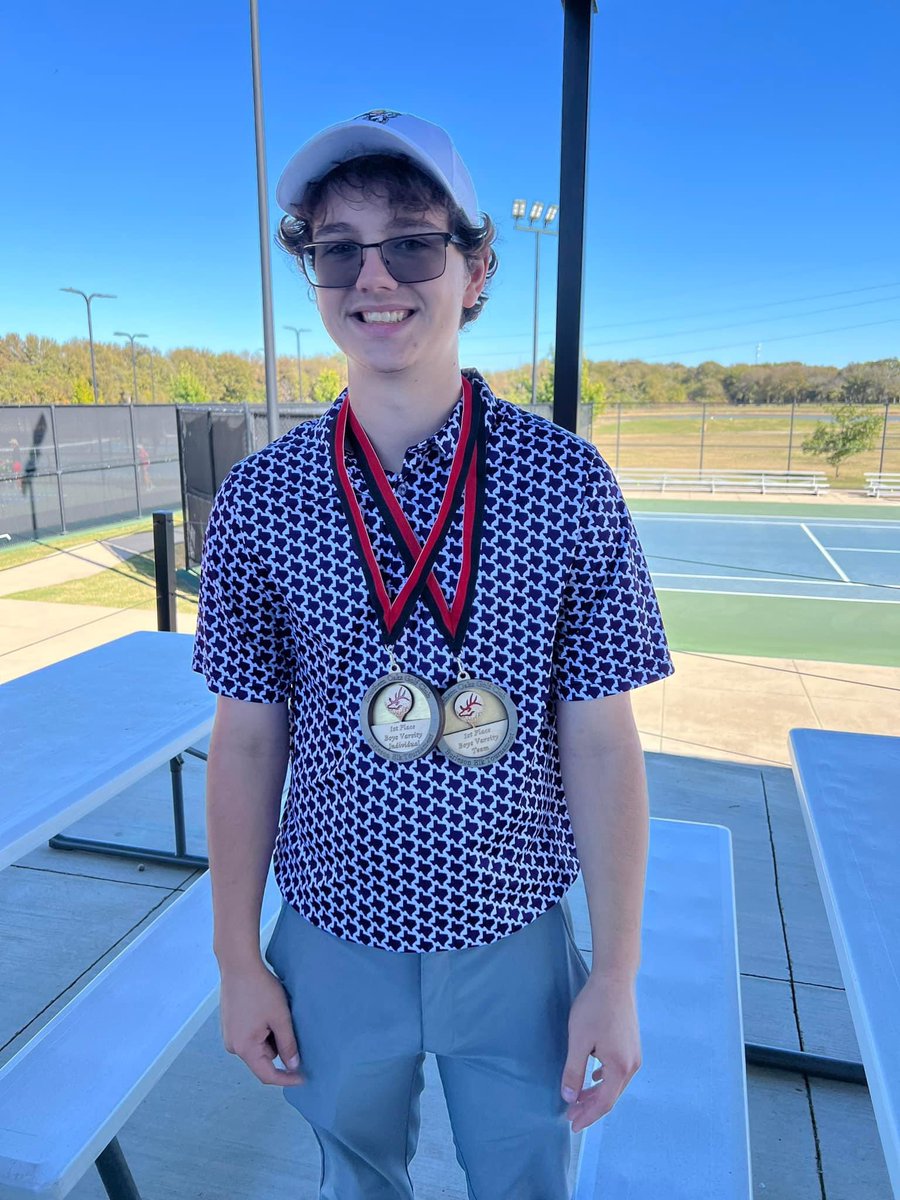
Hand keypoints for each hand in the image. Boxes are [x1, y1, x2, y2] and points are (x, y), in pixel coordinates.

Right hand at [219, 960, 305, 1086]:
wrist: (238, 965)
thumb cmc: (260, 989)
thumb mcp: (280, 1018)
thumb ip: (288, 1044)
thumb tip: (293, 1066)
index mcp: (244, 1048)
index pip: (267, 1075)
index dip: (286, 1079)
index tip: (303, 1078)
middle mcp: (233, 1046)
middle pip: (262, 1059)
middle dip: (279, 1049)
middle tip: (291, 1027)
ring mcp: (229, 1035)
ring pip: (257, 1047)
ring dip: (271, 1038)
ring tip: (277, 1014)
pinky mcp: (229, 1025)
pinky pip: (250, 1037)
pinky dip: (262, 1030)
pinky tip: (267, 1011)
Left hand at [560, 972, 640, 1132]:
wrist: (615, 979)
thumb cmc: (594, 1008)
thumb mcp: (578, 1040)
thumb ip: (573, 1071)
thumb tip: (569, 1098)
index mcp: (620, 1067)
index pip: (604, 1103)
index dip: (587, 1116)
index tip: (571, 1125)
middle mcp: (632, 1065)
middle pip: (611, 1096)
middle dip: (590, 1107)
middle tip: (570, 1114)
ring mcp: (634, 1054)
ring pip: (614, 1084)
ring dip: (596, 1093)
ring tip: (577, 1099)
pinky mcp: (631, 1044)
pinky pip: (618, 1071)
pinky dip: (603, 1079)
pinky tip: (593, 1077)